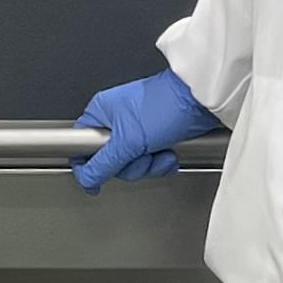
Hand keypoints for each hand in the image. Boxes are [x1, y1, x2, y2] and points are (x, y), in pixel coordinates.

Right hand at [73, 70, 217, 192]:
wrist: (201, 101)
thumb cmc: (166, 105)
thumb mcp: (129, 141)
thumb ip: (103, 164)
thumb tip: (86, 179)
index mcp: (102, 112)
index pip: (81, 146)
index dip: (88, 166)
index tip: (96, 181)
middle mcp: (117, 120)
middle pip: (109, 160)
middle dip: (131, 165)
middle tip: (142, 156)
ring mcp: (137, 129)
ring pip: (131, 163)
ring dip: (150, 165)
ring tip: (161, 152)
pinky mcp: (155, 136)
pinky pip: (149, 161)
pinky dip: (161, 163)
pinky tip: (170, 153)